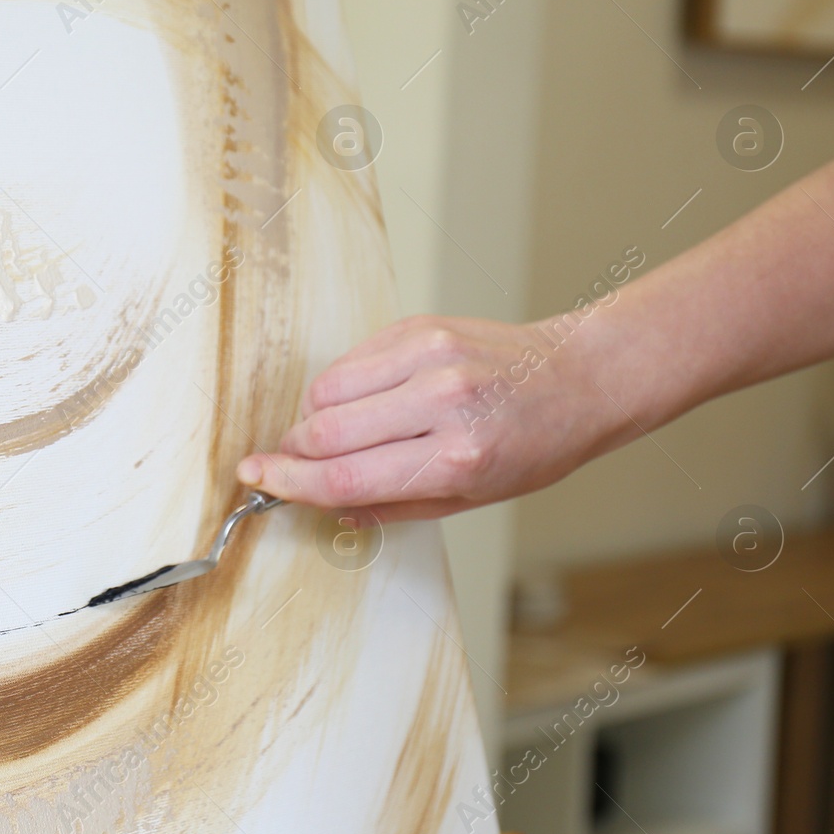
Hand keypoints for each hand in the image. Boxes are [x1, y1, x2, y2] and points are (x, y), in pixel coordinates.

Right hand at [235, 315, 625, 521]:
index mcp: (456, 457)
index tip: (256, 478)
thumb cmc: (532, 445)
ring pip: (327, 391)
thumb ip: (394, 505)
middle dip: (293, 452)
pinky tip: (365, 400)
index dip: (289, 482)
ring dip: (315, 418)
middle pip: (326, 433)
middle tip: (285, 462)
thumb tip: (327, 507)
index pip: (345, 476)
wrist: (577, 378)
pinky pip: (350, 360)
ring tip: (339, 433)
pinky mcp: (420, 326)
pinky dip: (341, 386)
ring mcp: (429, 356)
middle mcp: (441, 402)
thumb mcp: (472, 498)